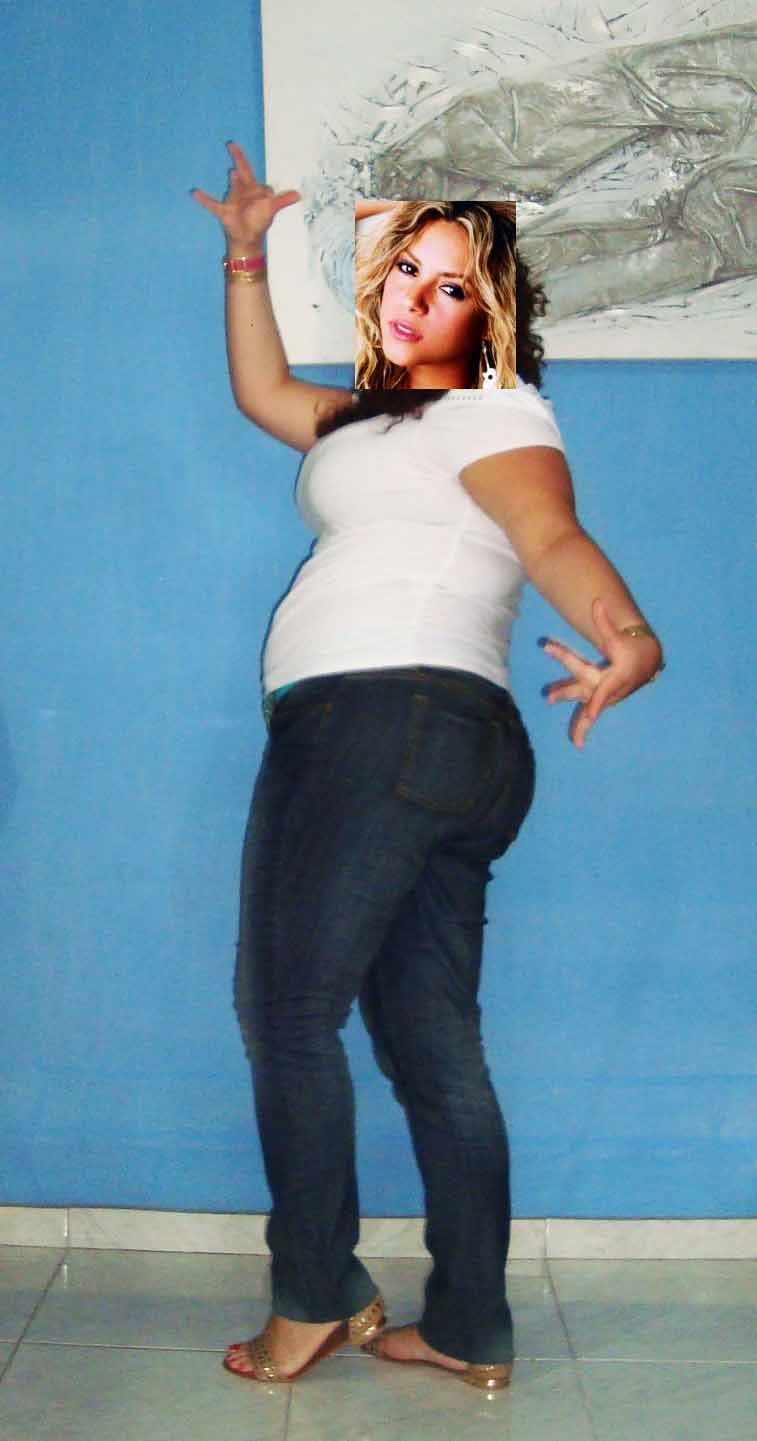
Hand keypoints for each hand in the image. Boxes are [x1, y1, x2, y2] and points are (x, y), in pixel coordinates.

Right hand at [190, 141, 300, 247]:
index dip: (264, 190)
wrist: (247, 239)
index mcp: (254, 191)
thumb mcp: (272, 209)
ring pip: (233, 188)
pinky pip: (212, 204)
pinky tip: (193, 192)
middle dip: (239, 158)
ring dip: (233, 183)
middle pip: (242, 172)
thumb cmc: (259, 223)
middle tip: (232, 144)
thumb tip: (299, 195)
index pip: (259, 183)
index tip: (267, 194)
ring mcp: (233, 200)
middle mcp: (243, 192)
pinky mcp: (224, 211)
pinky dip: (204, 199)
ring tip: (232, 172)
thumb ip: (283, 200)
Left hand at [542, 598, 662, 749]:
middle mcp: (610, 689)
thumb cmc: (631, 648)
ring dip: (580, 722)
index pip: (603, 687)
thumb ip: (605, 622)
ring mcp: (606, 697)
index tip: (591, 712)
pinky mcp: (603, 700)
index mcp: (615, 676)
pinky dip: (584, 726)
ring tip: (574, 740)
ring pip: (590, 708)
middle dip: (569, 693)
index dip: (598, 700)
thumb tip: (597, 602)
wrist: (648, 661)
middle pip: (588, 693)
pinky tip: (576, 741)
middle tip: (549, 697)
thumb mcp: (618, 637)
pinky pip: (591, 714)